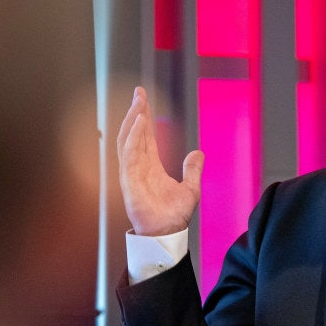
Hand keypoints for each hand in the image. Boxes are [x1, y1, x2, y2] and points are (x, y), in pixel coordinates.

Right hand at [116, 86, 203, 235]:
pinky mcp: (130, 182)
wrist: (168, 234)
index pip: (144, 136)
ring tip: (139, 104)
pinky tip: (139, 124)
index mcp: (150, 166)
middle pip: (134, 133)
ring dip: (133, 121)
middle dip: (136, 112)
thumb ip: (192, 169)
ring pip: (128, 141)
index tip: (143, 97)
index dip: (144, 116)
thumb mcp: (190, 188)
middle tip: (139, 92)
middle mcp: (138, 167)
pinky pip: (129, 156)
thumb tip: (198, 152)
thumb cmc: (173, 215)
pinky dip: (133, 139)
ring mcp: (132, 173)